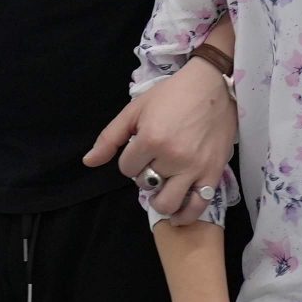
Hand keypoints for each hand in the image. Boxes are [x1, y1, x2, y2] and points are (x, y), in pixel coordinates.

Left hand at [83, 61, 234, 222]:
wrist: (212, 87)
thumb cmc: (171, 95)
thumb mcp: (135, 109)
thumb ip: (110, 137)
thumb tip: (88, 162)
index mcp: (150, 139)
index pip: (126, 169)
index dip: (130, 160)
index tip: (141, 149)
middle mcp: (172, 157)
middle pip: (145, 185)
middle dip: (145, 176)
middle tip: (154, 163)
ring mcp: (194, 168)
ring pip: (168, 203)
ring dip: (160, 198)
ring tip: (163, 187)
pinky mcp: (213, 174)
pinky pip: (197, 207)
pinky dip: (185, 215)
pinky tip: (178, 213)